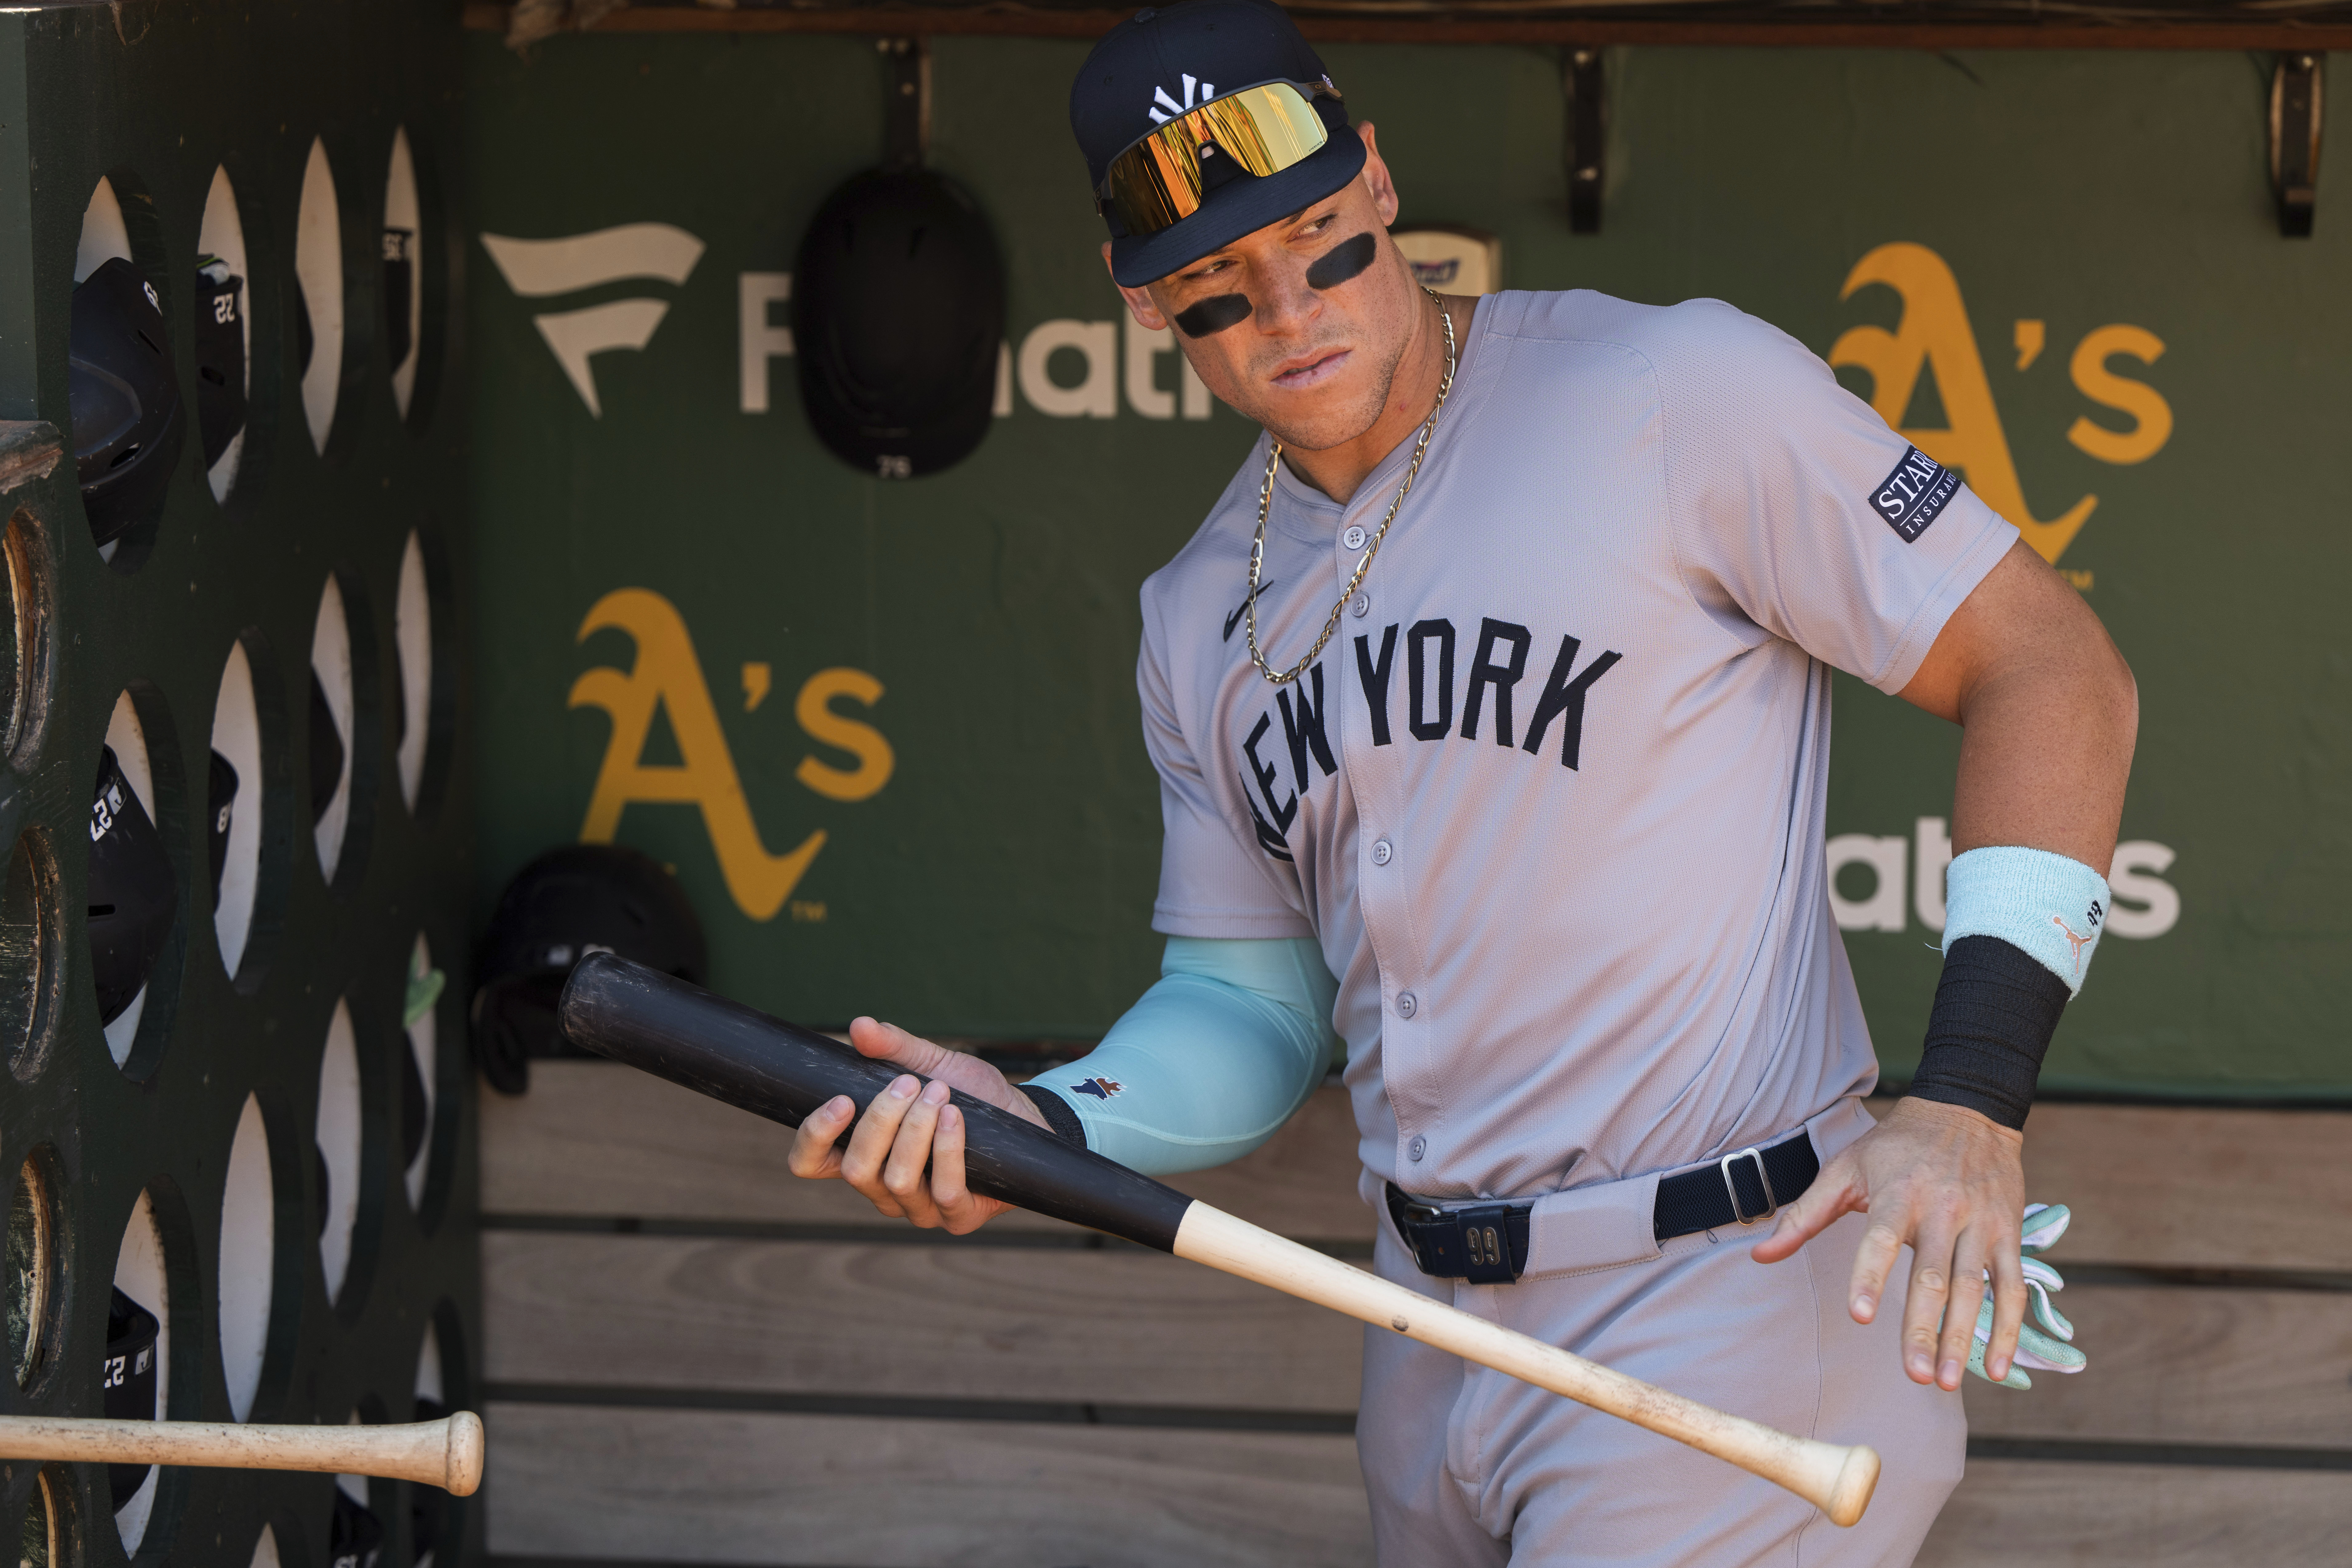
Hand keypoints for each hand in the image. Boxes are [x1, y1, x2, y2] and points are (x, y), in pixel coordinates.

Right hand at [783, 1017, 1050, 1234]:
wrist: (1024, 1116)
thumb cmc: (970, 1094)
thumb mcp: (932, 1063)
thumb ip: (895, 1048)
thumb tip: (860, 1026)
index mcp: (864, 1154)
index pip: (811, 1162)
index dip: (815, 1136)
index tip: (842, 1099)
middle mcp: (883, 1188)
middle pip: (856, 1169)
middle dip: (881, 1120)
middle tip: (909, 1083)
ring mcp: (919, 1208)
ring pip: (897, 1180)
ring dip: (915, 1130)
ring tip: (939, 1093)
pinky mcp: (957, 1217)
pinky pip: (942, 1191)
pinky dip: (946, 1150)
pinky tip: (954, 1118)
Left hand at [1749, 1097, 2027, 1389]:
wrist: (1968, 1110)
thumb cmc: (1895, 1147)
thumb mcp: (1844, 1169)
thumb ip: (1803, 1216)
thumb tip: (1759, 1255)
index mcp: (1900, 1194)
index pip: (1882, 1239)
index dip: (1870, 1276)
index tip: (1861, 1315)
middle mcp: (1944, 1211)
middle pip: (1933, 1277)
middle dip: (1924, 1330)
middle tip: (1914, 1376)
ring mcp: (1982, 1224)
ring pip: (1975, 1289)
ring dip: (1964, 1339)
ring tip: (1947, 1382)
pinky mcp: (2010, 1234)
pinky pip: (2013, 1289)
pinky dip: (2010, 1331)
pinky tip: (2001, 1372)